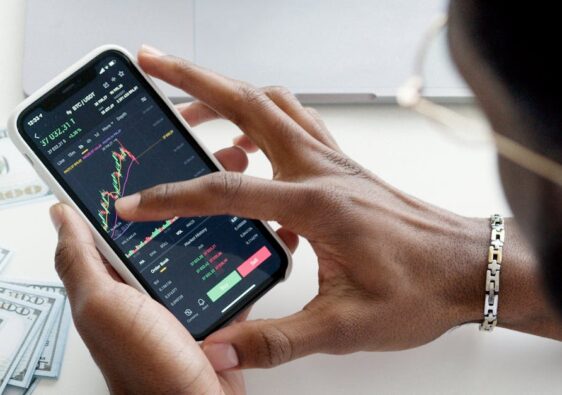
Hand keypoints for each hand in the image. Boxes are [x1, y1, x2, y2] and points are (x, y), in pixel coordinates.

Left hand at [50, 131, 297, 393]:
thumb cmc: (149, 372)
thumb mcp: (104, 309)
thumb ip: (81, 262)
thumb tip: (60, 214)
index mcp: (114, 278)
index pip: (115, 217)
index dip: (129, 182)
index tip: (149, 151)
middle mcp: (145, 283)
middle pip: (163, 222)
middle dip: (186, 186)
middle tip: (209, 157)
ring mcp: (180, 294)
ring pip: (197, 240)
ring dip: (217, 212)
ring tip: (238, 184)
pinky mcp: (212, 306)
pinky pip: (224, 268)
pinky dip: (238, 249)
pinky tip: (254, 231)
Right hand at [116, 45, 489, 369]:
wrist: (468, 267)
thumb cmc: (420, 289)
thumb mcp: (344, 327)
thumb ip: (276, 340)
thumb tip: (221, 352)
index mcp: (316, 204)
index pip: (227, 190)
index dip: (174, 197)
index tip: (137, 203)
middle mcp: (321, 170)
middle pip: (248, 104)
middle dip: (193, 80)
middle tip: (153, 64)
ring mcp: (333, 162)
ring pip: (272, 107)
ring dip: (227, 96)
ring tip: (188, 110)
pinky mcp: (341, 169)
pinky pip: (294, 127)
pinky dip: (260, 124)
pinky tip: (246, 155)